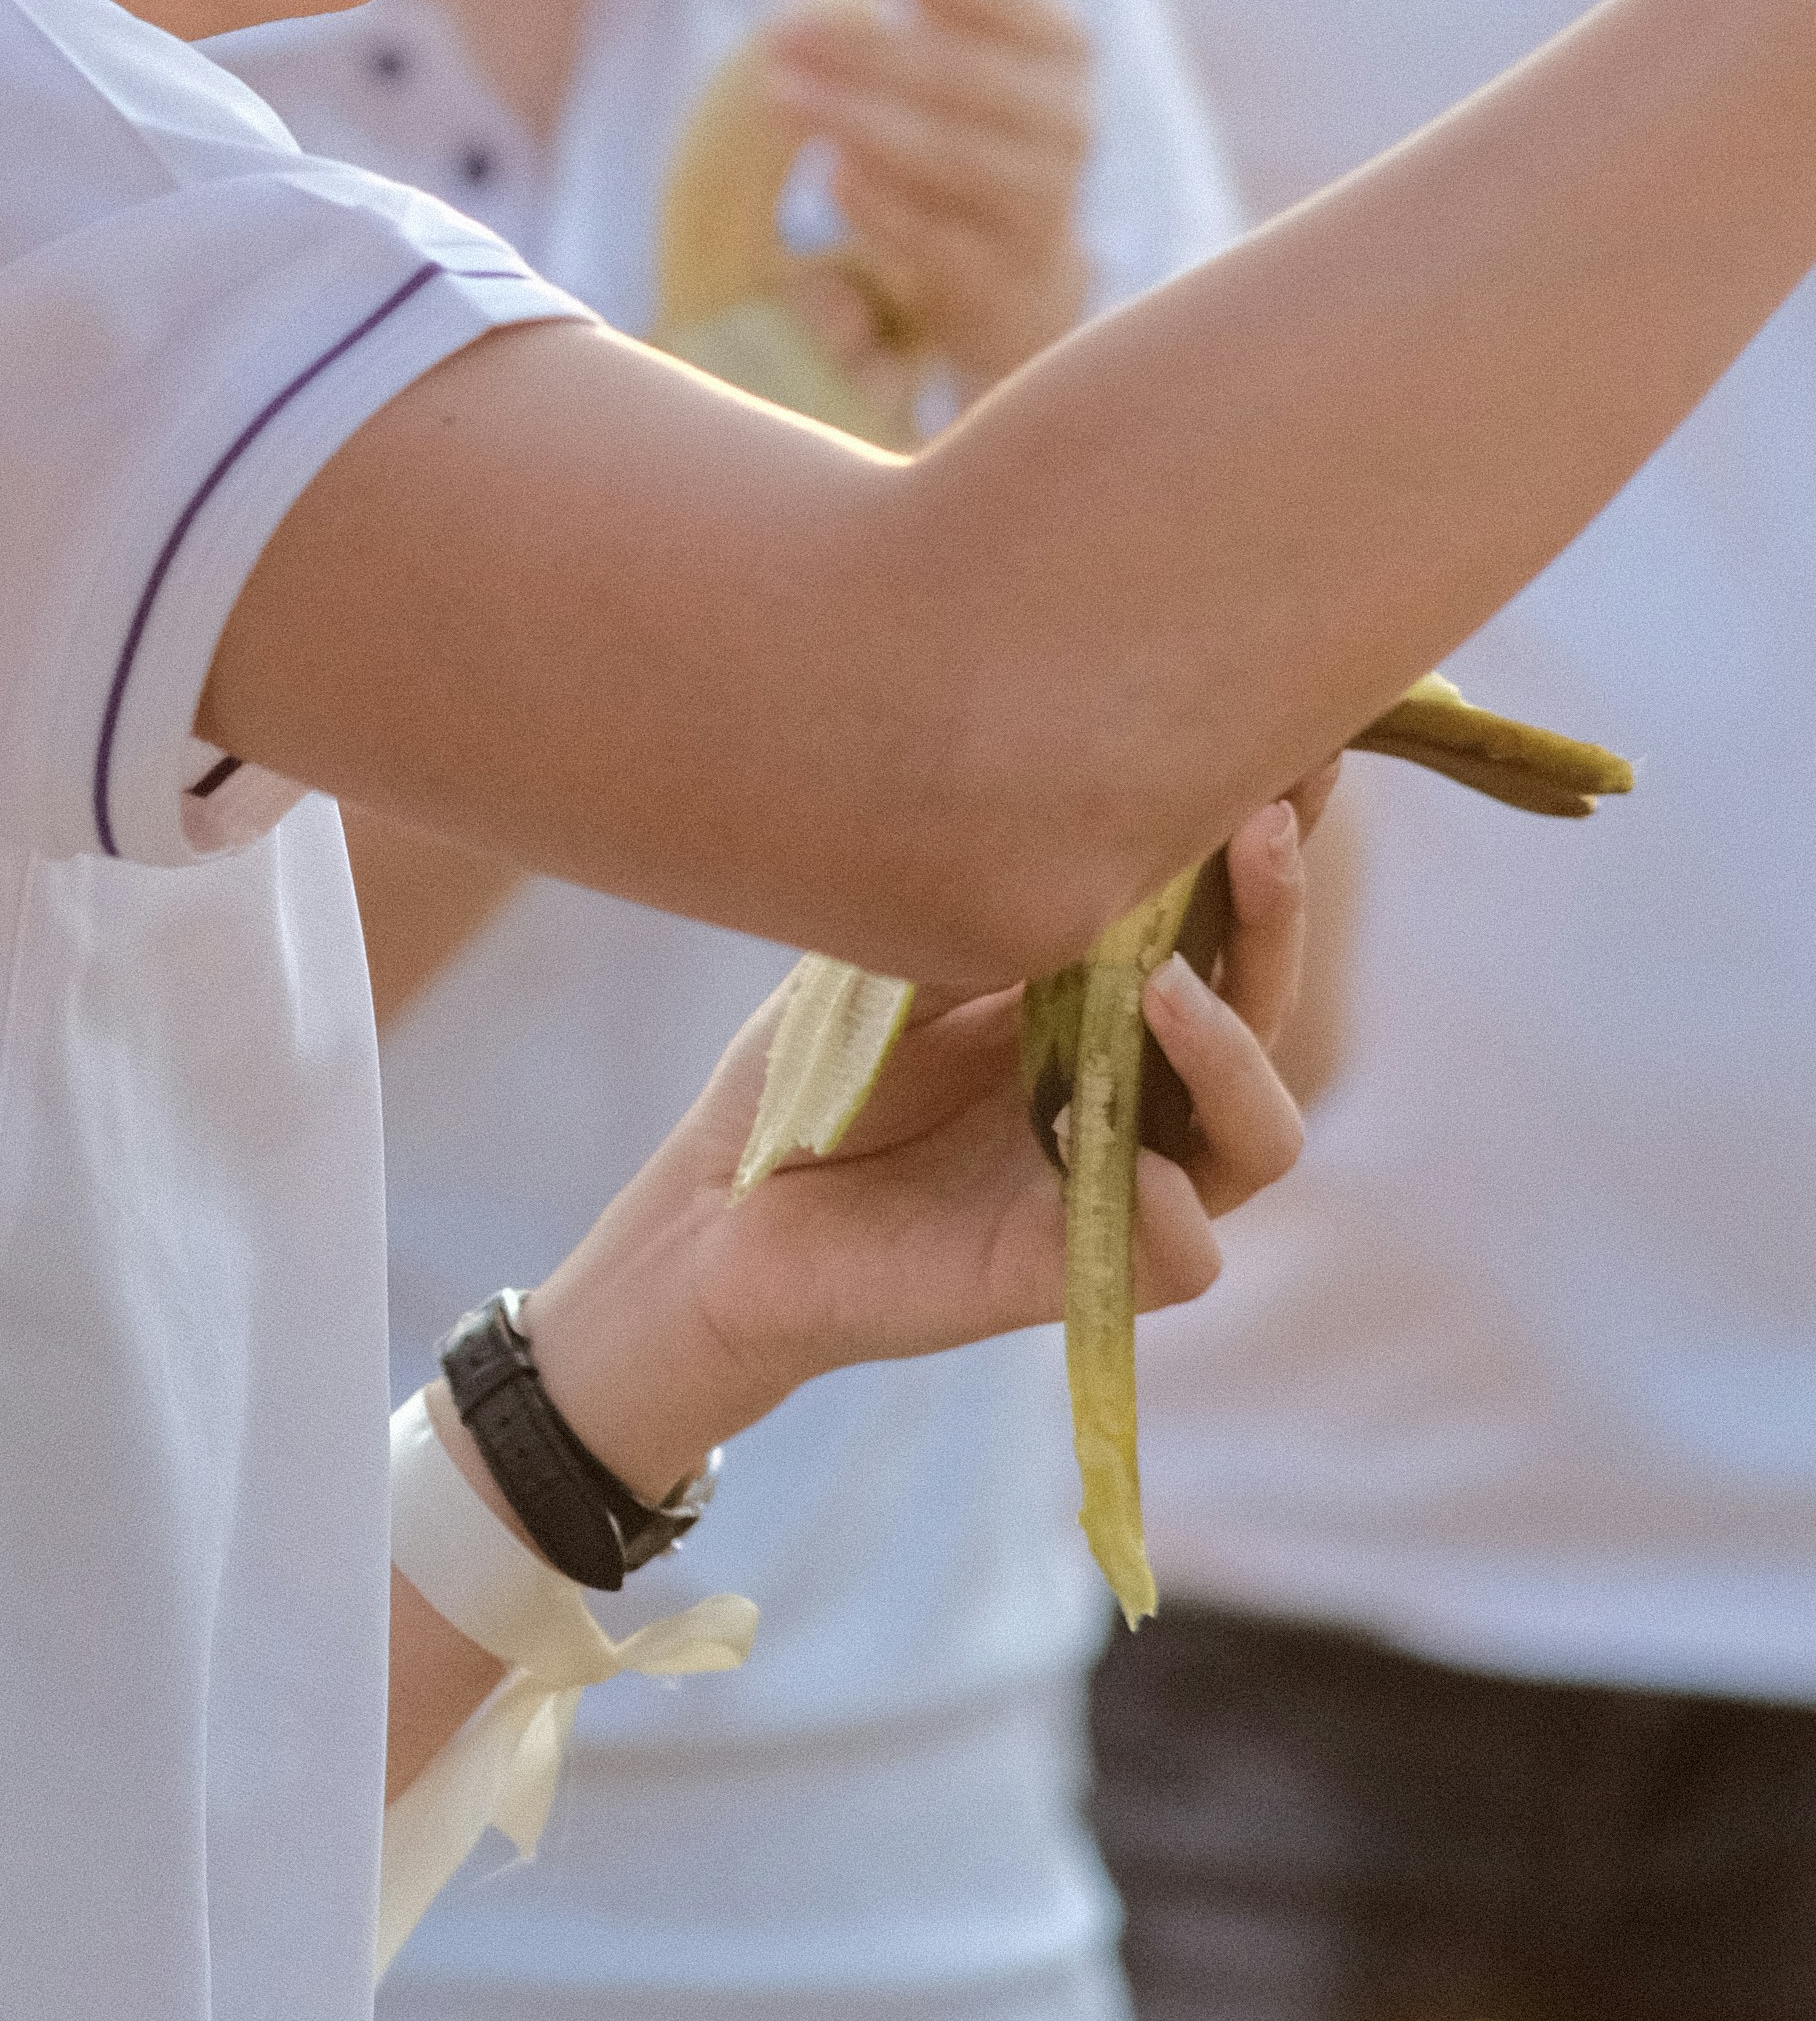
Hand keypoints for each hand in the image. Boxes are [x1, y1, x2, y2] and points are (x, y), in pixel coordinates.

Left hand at [525, 788, 1320, 1495]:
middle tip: (1258, 828)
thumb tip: (1063, 804)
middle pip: (1265, 1007)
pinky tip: (1141, 1166)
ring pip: (1260, 1135)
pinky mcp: (1075, 1271)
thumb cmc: (816, 1081)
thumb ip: (983, 901)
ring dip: (1236, 1055)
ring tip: (1166, 988)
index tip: (1300, 749)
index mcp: (1106, 1000)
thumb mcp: (892, 962)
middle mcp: (1138, 1087)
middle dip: (1275, 916)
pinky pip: (1183, 1254)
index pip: (1222, 921)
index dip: (1270, 844)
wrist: (720, 1213)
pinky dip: (1175, 1212)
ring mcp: (1118, 1181)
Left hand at [755, 0, 1095, 402]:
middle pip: (969, 78)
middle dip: (872, 51)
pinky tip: (830, 178)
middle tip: (778, 31)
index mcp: (1063, 47)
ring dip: (862, 123)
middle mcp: (1067, 123)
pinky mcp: (998, 278)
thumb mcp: (993, 32)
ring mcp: (1039, 206)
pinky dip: (886, 206)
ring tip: (777, 96)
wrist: (1017, 271)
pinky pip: (941, 240)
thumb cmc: (987, 122)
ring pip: (954, 158)